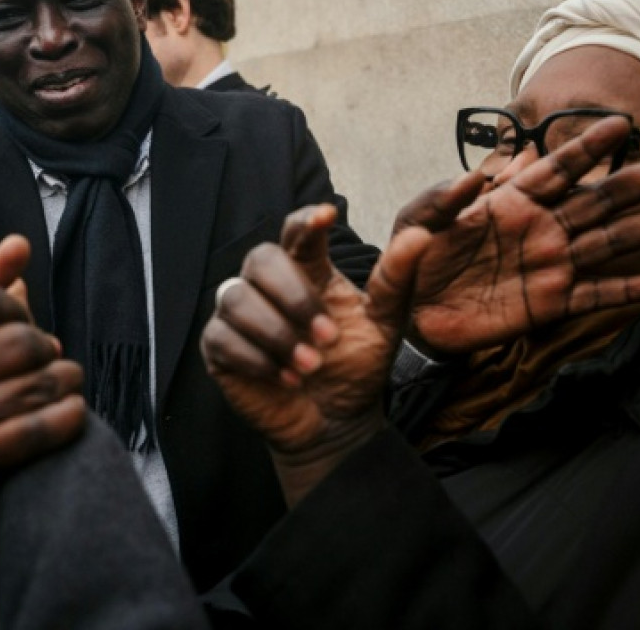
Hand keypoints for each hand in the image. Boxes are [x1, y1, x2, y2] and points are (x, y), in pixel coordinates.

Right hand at [0, 236, 84, 500]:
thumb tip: (20, 243)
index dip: (13, 305)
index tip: (16, 320)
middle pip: (19, 340)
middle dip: (42, 344)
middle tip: (46, 352)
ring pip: (38, 383)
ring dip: (65, 377)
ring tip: (65, 377)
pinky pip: (40, 429)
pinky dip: (68, 415)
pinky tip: (71, 408)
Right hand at [202, 204, 432, 504]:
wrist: (335, 424)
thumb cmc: (355, 367)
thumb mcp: (384, 325)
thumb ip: (397, 281)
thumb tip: (419, 236)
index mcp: (308, 271)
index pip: (297, 231)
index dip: (305, 220)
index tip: (326, 217)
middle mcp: (268, 284)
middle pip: (261, 258)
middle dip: (293, 296)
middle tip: (327, 338)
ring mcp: (239, 313)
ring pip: (236, 297)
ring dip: (276, 333)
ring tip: (309, 367)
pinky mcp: (220, 346)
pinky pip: (222, 336)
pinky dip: (257, 359)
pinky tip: (286, 379)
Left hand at [407, 116, 639, 355]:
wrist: (409, 313)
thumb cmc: (414, 260)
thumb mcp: (417, 222)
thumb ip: (442, 199)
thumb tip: (475, 175)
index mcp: (510, 202)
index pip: (556, 167)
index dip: (588, 146)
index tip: (622, 123)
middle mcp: (541, 228)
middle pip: (600, 198)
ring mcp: (550, 265)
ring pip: (611, 240)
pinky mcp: (548, 303)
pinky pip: (595, 295)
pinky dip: (628, 290)